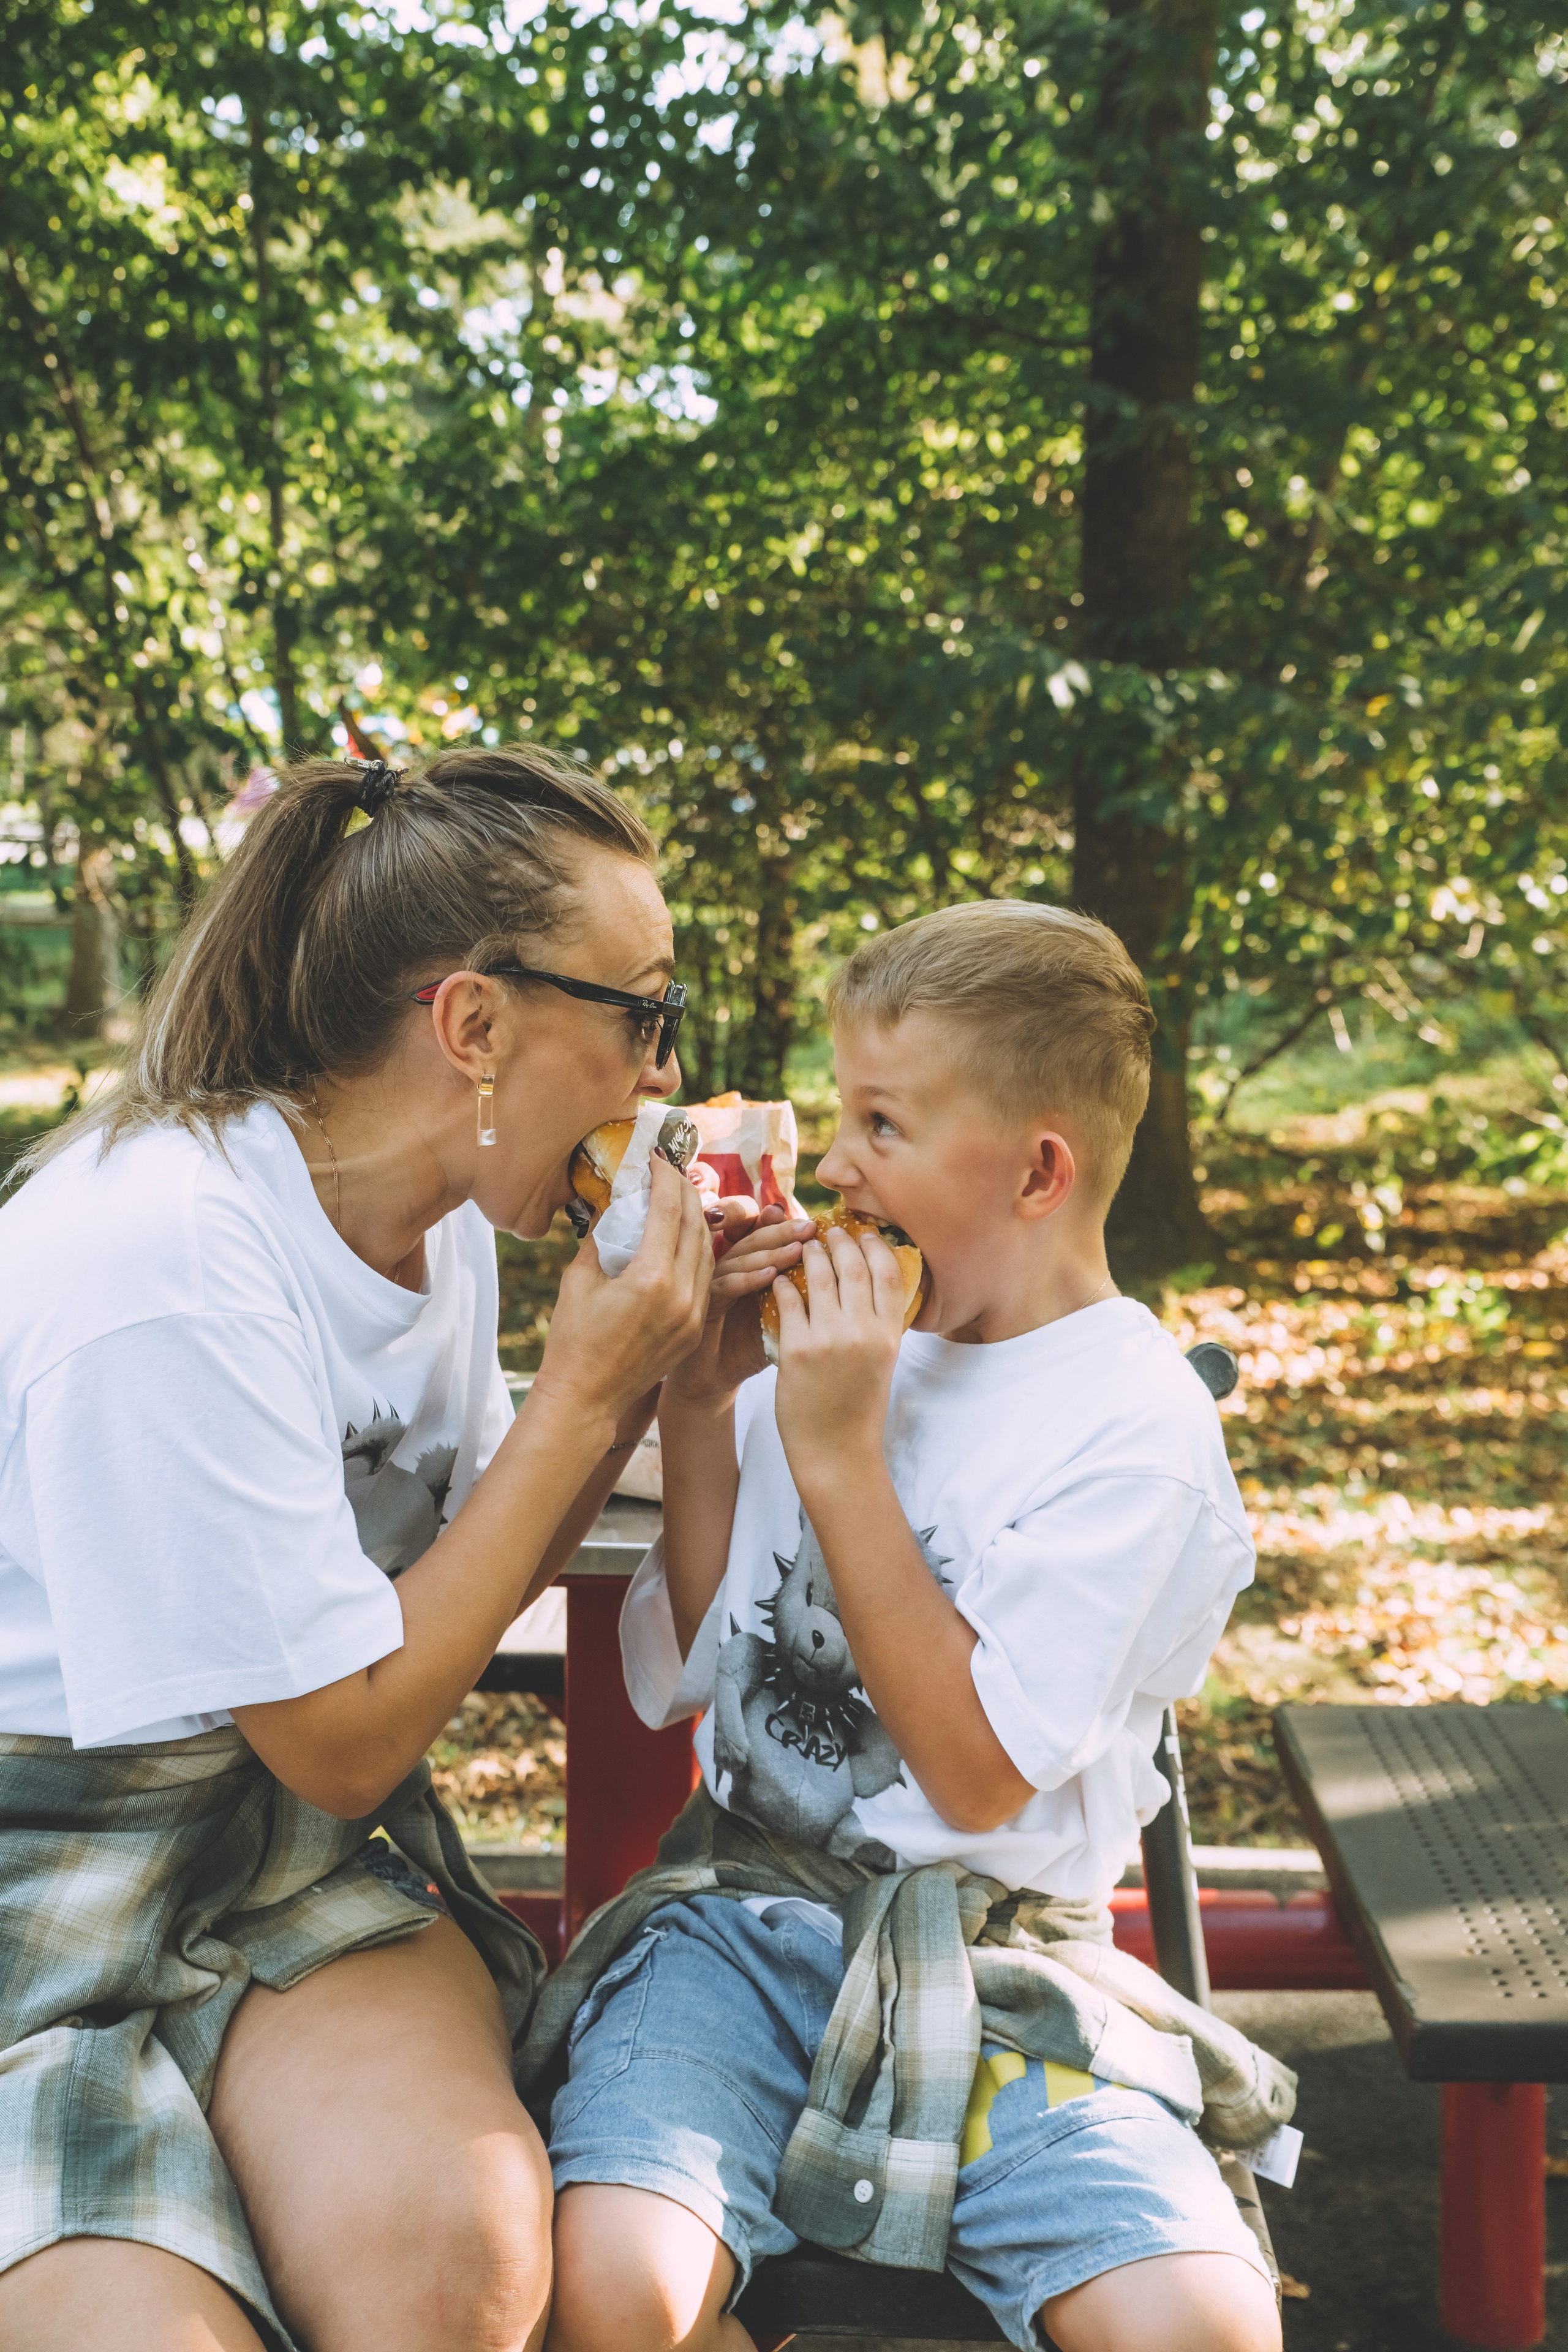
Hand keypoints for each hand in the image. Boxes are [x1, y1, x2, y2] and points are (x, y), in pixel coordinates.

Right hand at [531, 1155, 713, 1429]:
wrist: (587, 1398)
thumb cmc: (573, 1340)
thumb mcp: (579, 1279)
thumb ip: (603, 1238)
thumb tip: (618, 1204)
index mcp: (650, 1277)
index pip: (668, 1210)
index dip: (665, 1177)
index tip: (657, 1157)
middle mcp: (681, 1294)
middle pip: (695, 1225)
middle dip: (685, 1192)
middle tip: (672, 1171)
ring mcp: (693, 1313)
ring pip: (707, 1251)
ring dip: (696, 1219)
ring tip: (680, 1198)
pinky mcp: (695, 1327)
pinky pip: (706, 1278)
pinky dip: (698, 1251)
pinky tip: (685, 1238)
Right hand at [666, 1205, 813, 1406]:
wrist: (715, 1378)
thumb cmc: (751, 1348)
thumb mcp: (782, 1318)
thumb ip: (802, 1295)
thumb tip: (845, 1278)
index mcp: (749, 1265)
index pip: (764, 1234)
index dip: (783, 1223)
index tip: (812, 1220)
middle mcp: (729, 1267)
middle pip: (754, 1239)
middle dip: (782, 1231)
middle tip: (811, 1228)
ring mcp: (713, 1282)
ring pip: (740, 1258)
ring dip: (769, 1252)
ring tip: (797, 1250)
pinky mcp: (702, 1304)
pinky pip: (724, 1285)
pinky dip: (747, 1279)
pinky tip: (770, 1277)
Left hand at [772, 1224, 905, 1487]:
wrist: (835, 1452)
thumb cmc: (858, 1408)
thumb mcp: (882, 1363)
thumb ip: (880, 1324)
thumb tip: (876, 1283)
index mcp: (889, 1335)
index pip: (890, 1272)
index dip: (877, 1246)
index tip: (865, 1232)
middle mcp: (864, 1332)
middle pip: (854, 1266)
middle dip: (841, 1241)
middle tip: (829, 1231)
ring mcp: (830, 1339)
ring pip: (819, 1277)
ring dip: (811, 1255)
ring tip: (804, 1246)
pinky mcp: (797, 1350)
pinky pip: (788, 1301)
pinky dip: (782, 1283)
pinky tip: (778, 1277)